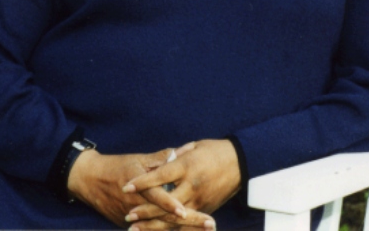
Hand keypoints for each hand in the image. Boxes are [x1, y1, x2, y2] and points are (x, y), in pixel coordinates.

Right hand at [67, 148, 215, 228]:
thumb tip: (183, 151)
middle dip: (189, 221)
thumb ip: (162, 157)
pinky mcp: (128, 225)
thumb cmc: (117, 166)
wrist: (89, 180)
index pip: (158, 198)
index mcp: (139, 187)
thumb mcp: (139, 159)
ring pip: (159, 227)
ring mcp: (131, 218)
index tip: (188, 211)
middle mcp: (136, 205)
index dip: (172, 205)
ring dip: (182, 230)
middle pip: (164, 217)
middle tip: (211, 224)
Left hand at [123, 140, 240, 228]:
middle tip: (128, 216)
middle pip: (166, 202)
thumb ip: (174, 155)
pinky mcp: (205, 209)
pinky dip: (170, 229)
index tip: (127, 187)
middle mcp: (193, 185)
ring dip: (154, 225)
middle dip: (145, 211)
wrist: (241, 163)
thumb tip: (156, 162)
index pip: (161, 176)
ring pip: (174, 218)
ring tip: (135, 229)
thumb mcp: (194, 146)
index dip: (143, 182)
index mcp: (188, 166)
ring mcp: (200, 200)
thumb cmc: (215, 150)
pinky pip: (185, 223)